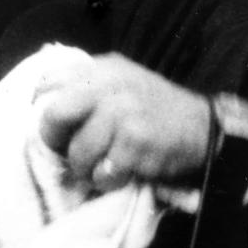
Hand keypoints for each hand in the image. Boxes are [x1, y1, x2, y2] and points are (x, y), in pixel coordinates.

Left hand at [35, 53, 212, 189]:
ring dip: (86, 168)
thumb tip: (44, 107)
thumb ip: (89, 87)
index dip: (43, 108)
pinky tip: (122, 171)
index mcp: (103, 68)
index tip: (56, 126)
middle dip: (54, 140)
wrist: (204, 126)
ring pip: (78, 152)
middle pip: (55, 114)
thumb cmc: (157, 109)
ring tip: (102, 166)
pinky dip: (108, 179)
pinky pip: (103, 171)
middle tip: (66, 152)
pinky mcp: (135, 141)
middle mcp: (110, 85)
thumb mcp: (124, 81)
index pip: (49, 81)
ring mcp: (123, 112)